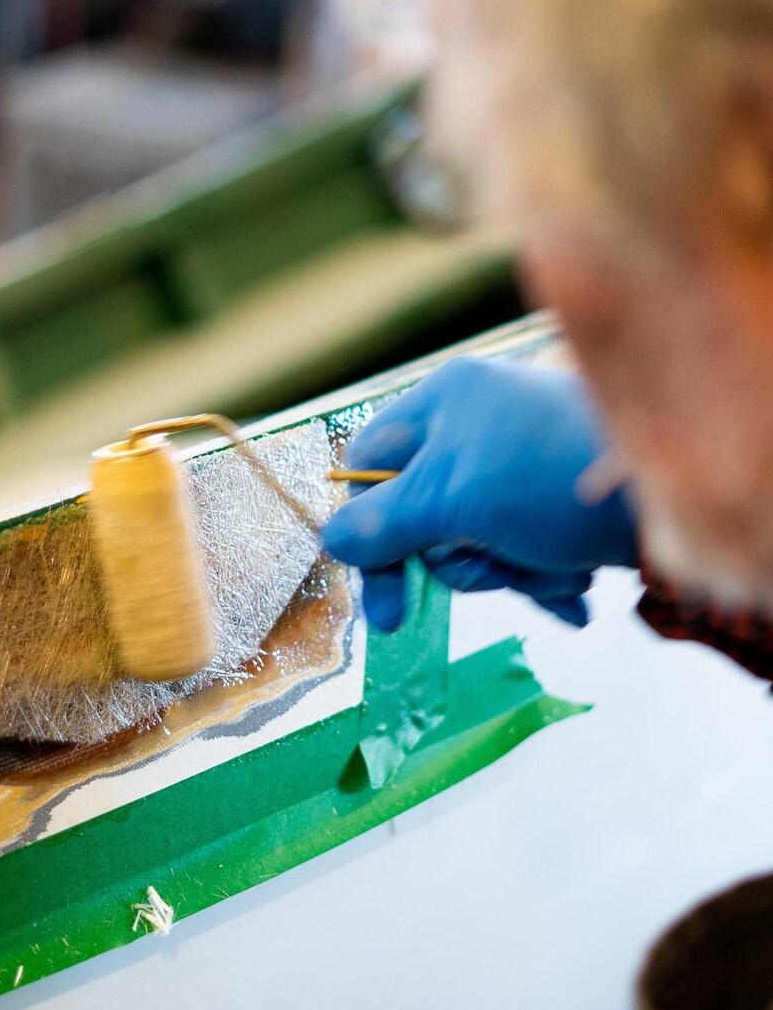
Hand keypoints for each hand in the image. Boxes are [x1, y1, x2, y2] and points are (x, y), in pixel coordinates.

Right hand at [322, 356, 636, 630]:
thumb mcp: (454, 500)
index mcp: (444, 404)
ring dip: (510, 573)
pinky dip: (544, 576)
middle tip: (490, 567)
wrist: (675, 494)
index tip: (383, 606)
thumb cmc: (554, 480)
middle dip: (461, 560)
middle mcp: (478, 429)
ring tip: (552, 567)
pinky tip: (576, 584)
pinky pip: (522, 554)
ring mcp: (519, 469)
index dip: (368, 533)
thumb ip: (384, 523)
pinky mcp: (557, 506)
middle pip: (422, 518)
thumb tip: (332, 542)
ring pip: (475, 546)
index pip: (370, 466)